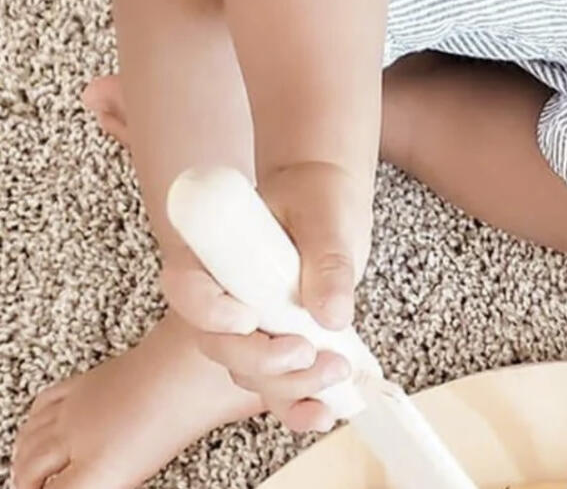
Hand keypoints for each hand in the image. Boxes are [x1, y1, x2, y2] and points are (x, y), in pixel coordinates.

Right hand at [161, 162, 372, 431]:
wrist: (328, 206)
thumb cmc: (317, 199)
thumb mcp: (324, 218)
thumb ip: (326, 261)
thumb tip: (332, 314)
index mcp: (213, 254)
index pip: (186, 288)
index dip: (207, 311)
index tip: (246, 317)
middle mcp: (222, 298)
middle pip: (218, 345)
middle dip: (259, 359)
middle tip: (304, 351)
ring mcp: (248, 328)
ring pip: (249, 372)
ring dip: (289, 384)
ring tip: (336, 370)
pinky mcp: (277, 346)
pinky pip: (278, 386)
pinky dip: (299, 405)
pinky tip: (326, 411)